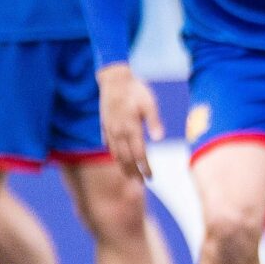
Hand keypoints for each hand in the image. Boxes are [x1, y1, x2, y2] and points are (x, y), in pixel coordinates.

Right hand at [99, 63, 159, 181]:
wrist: (114, 80)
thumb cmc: (136, 90)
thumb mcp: (150, 103)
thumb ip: (154, 122)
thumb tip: (159, 139)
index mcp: (131, 128)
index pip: (139, 154)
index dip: (145, 168)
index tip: (151, 178)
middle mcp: (118, 132)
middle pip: (126, 158)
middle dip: (134, 172)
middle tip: (141, 183)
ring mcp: (110, 129)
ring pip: (115, 153)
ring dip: (123, 166)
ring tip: (130, 175)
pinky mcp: (105, 126)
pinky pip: (108, 145)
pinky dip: (114, 154)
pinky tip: (118, 158)